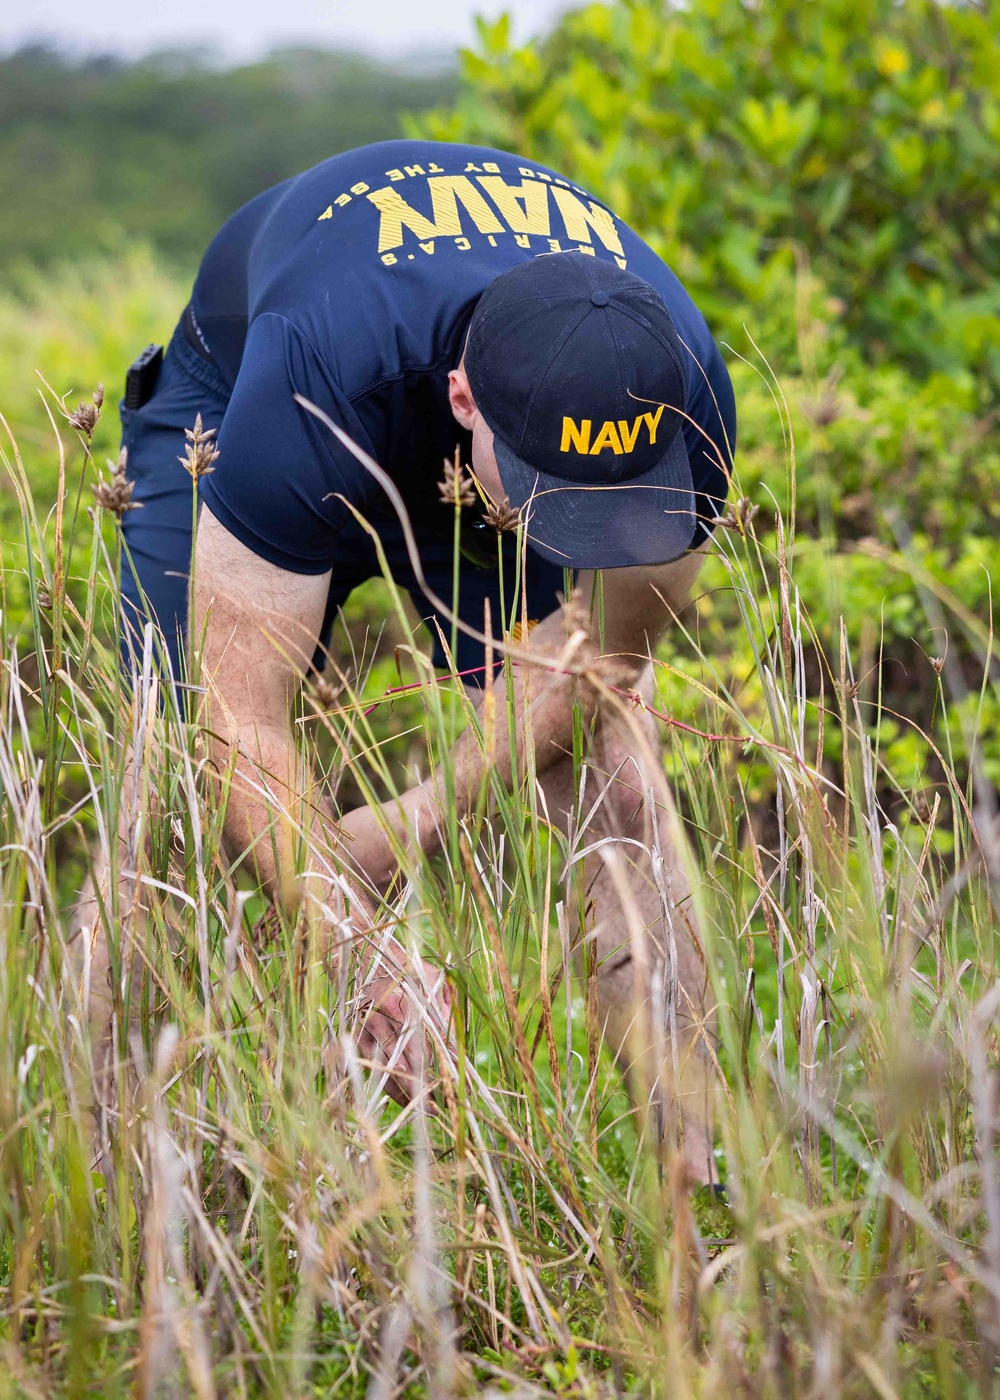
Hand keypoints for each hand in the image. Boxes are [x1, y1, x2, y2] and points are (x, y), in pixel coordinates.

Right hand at [355, 946, 451, 1106]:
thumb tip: (458, 1038)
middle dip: (431, 1083)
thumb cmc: (411, 972)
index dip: (450, 1061)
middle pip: (412, 1058)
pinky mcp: (358, 1037)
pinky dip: (390, 1087)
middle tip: (447, 1104)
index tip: (463, 1081)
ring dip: (410, 1093)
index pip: (434, 1038)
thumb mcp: (434, 978)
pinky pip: (374, 1069)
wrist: (372, 961)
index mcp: (407, 998)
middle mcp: (386, 1014)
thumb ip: (447, 1004)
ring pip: (391, 1068)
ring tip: (428, 1111)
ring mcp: (369, 1028)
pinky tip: (406, 1101)